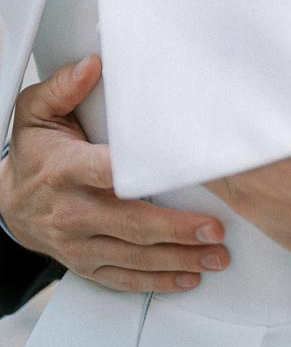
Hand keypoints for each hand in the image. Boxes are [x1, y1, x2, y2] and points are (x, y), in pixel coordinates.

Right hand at [0, 55, 229, 292]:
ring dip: (179, 259)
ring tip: (215, 256)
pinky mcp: (86, 264)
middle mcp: (73, 212)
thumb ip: (64, 87)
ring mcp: (79, 244)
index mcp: (66, 171)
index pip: (108, 173)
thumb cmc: (35, 154)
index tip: (178, 176)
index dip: (143, 175)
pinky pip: (125, 278)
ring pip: (134, 257)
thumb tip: (93, 65)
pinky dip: (159, 281)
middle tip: (215, 230)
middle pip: (131, 224)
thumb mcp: (37, 113)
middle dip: (177, 230)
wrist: (10, 202)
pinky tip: (188, 277)